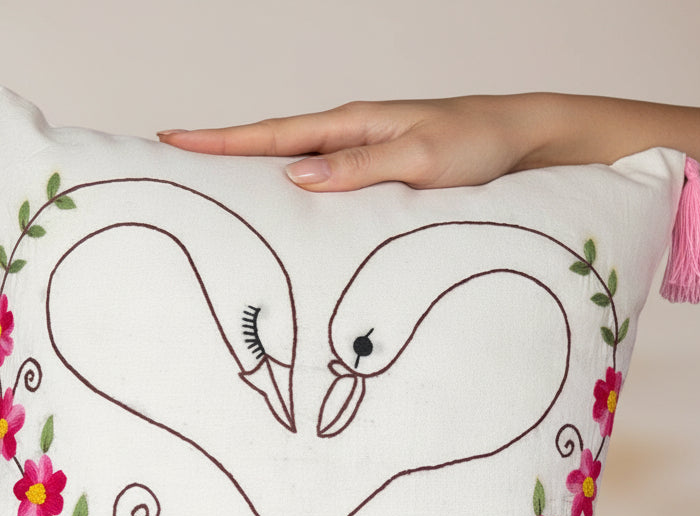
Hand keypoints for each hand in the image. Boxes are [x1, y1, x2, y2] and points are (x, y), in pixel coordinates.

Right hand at [158, 95, 699, 246]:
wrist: (526, 137)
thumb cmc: (480, 143)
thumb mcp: (422, 158)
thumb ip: (361, 168)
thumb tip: (298, 177)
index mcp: (355, 123)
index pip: (274, 133)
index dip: (222, 140)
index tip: (173, 139)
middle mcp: (352, 134)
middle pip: (273, 143)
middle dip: (223, 152)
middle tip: (174, 160)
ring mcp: (364, 153)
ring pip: (295, 162)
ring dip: (254, 173)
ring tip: (211, 188)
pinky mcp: (379, 173)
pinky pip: (324, 180)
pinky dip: (295, 190)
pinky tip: (284, 207)